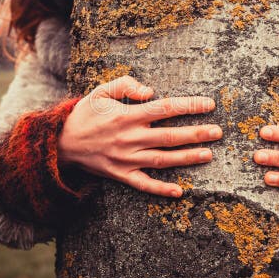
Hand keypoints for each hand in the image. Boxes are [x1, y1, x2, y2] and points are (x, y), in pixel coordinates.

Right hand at [57, 76, 220, 197]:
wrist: (59, 143)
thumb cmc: (85, 114)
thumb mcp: (100, 92)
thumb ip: (125, 86)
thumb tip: (151, 91)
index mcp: (126, 116)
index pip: (164, 109)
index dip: (188, 106)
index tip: (209, 104)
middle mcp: (129, 138)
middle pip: (169, 136)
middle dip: (196, 133)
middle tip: (218, 131)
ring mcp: (126, 159)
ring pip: (162, 160)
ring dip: (187, 158)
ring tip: (209, 154)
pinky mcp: (120, 175)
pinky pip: (143, 185)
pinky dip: (161, 189)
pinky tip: (179, 191)